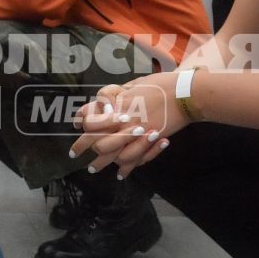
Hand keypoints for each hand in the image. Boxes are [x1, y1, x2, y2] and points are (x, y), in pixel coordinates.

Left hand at [70, 76, 184, 176]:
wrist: (185, 95)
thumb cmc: (161, 84)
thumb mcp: (135, 84)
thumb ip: (120, 94)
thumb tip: (108, 102)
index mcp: (118, 104)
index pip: (91, 116)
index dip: (80, 120)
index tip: (75, 123)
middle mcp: (123, 121)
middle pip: (95, 138)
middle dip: (81, 146)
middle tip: (74, 153)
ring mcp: (136, 133)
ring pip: (110, 154)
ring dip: (100, 163)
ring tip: (92, 168)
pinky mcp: (149, 141)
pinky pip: (132, 159)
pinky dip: (125, 168)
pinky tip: (120, 173)